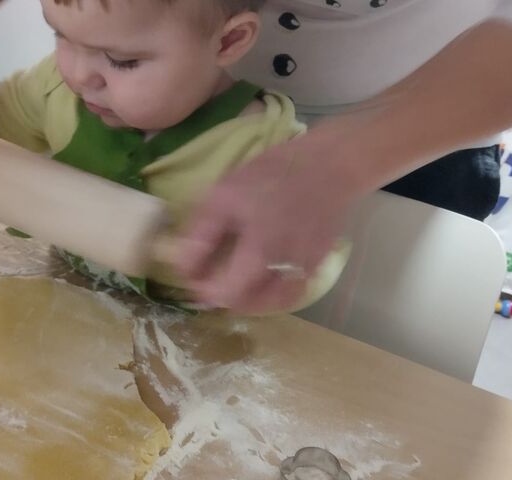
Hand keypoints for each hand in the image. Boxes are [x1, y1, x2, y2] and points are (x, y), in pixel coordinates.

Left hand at [178, 131, 359, 313]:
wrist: (328, 164)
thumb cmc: (272, 174)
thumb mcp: (224, 195)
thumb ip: (201, 234)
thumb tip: (183, 266)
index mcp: (260, 253)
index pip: (227, 295)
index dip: (206, 291)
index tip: (195, 276)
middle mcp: (285, 270)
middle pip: (250, 305)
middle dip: (227, 296)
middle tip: (213, 278)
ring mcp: (305, 270)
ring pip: (274, 303)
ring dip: (252, 298)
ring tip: (238, 280)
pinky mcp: (318, 264)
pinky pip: (292, 290)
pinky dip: (274, 290)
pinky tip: (264, 273)